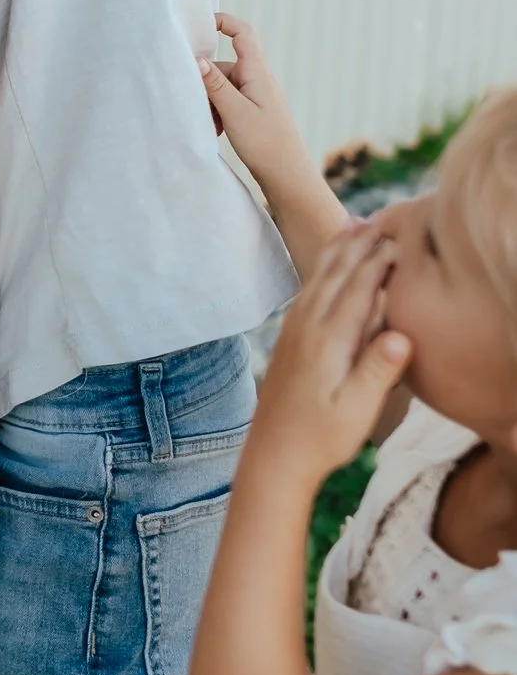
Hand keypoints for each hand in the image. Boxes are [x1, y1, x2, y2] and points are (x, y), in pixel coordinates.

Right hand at [200, 13, 315, 194]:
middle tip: (198, 106)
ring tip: (211, 126)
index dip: (223, 21)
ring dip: (212, 102)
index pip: (243, 33)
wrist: (287, 175)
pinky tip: (218, 130)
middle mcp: (259, 79)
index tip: (201, 23)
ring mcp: (258, 95)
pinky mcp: (256, 111)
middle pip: (225, 66)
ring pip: (225, 87)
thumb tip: (197, 58)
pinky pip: (231, 102)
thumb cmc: (265, 142)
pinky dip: (220, 112)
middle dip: (206, 83)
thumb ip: (214, 84)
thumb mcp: (234, 111)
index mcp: (257, 73)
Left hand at [249, 226, 411, 486]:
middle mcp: (307, 327)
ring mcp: (294, 330)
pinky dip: (322, 269)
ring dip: (338, 250)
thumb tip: (400, 336)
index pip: (357, 290)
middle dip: (359, 245)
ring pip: (318, 278)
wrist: (273, 455)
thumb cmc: (321, 438)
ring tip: (355, 225)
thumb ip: (377, 371)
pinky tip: (328, 265)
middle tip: (381, 219)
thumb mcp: (356, 410)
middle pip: (336, 274)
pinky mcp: (289, 338)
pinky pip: (308, 290)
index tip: (397, 240)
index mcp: (327, 341)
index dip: (377, 263)